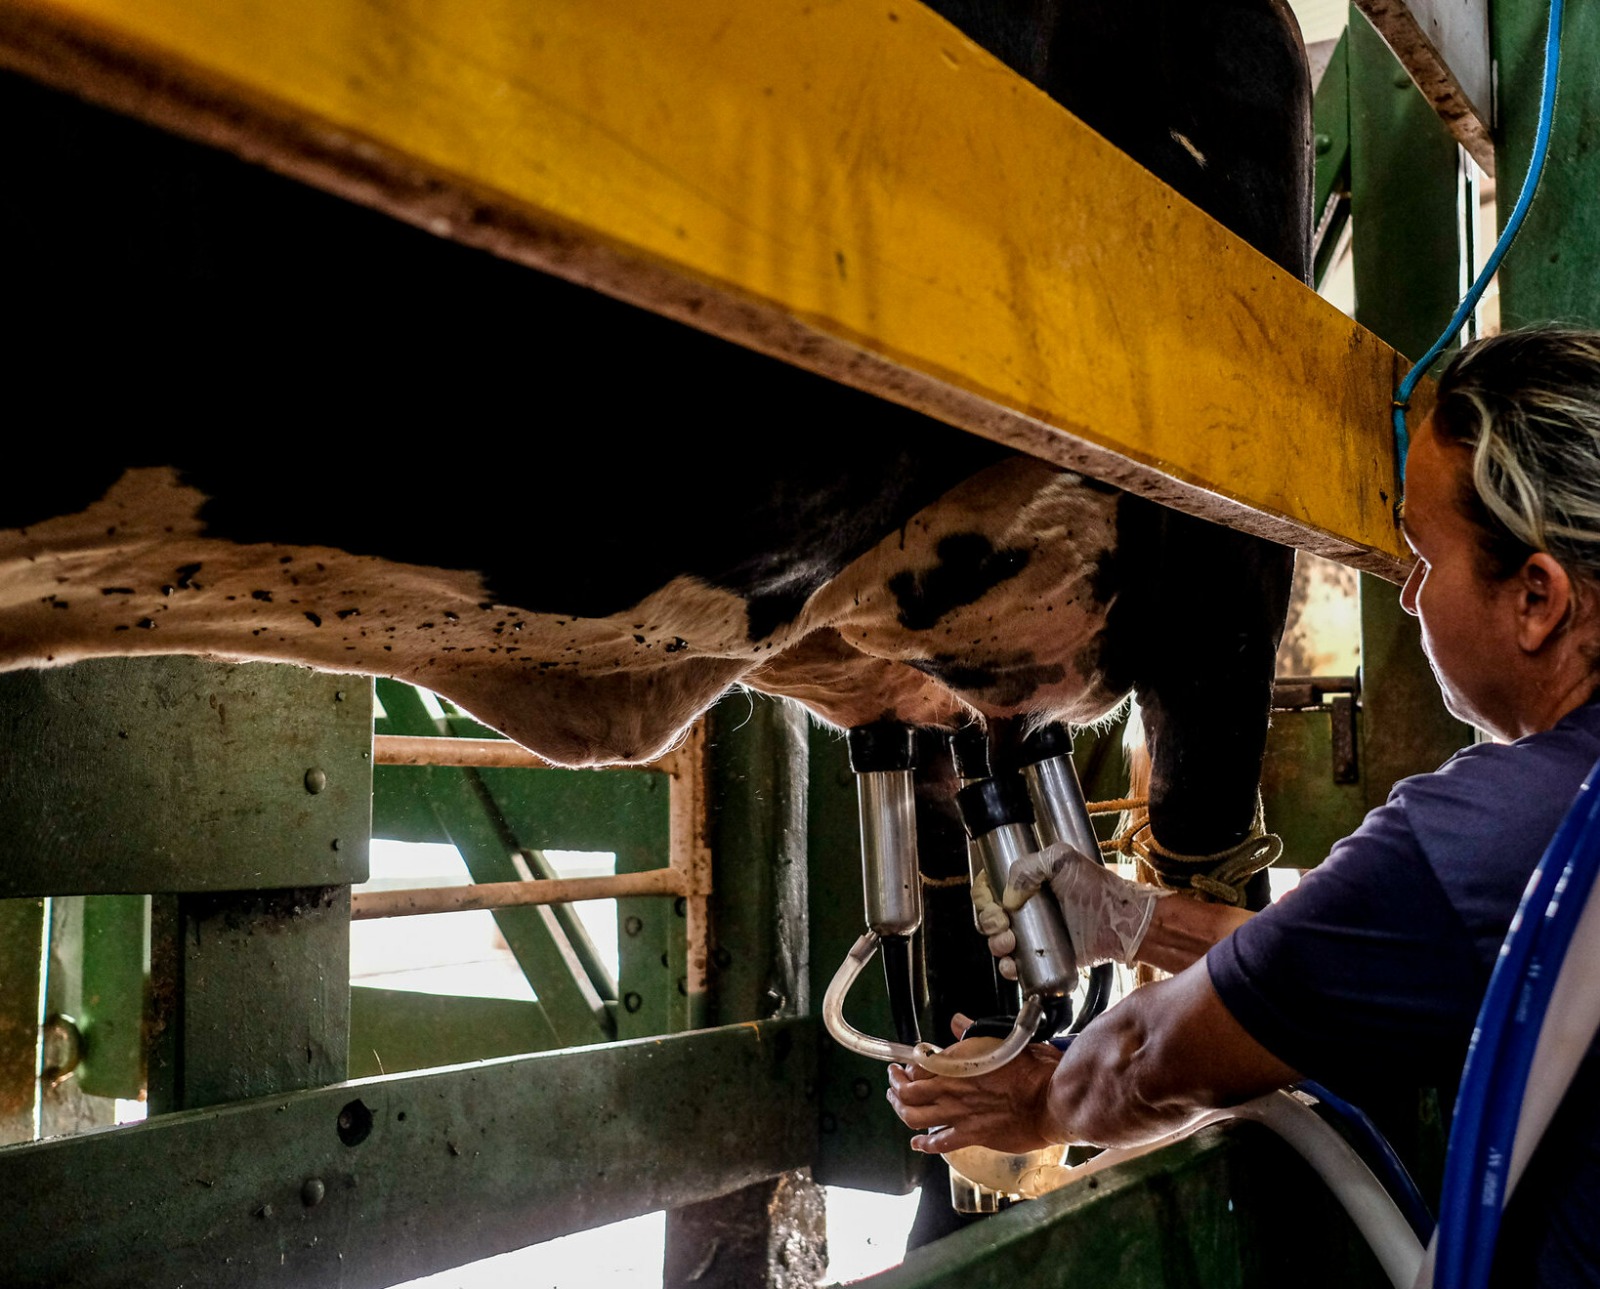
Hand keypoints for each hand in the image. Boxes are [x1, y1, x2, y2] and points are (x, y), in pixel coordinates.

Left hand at [886, 1014, 1066, 1154]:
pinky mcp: (971, 1134)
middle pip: (908, 1092)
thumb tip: (957, 1020)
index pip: (917, 1065)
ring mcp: (958, 1113)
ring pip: (914, 1116)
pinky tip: (918, 1142)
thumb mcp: (1000, 1039)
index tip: (907, 1064)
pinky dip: (925, 1143)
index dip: (908, 1066)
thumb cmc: (1029, 1068)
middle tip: (894, 1082)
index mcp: (956, 1062)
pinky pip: (939, 1142)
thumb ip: (973, 1032)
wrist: (1048, 1100)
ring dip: (901, 1111)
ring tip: (898, 1105)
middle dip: (896, 1086)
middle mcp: (951, 1088)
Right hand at [974, 841, 1167, 975]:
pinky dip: (1008, 968)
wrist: (1119, 921)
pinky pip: (1014, 965)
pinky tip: (1013, 965)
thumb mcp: (1062, 860)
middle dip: (988, 923)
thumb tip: (1009, 897)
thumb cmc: (1095, 887)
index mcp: (1023, 882)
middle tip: (1003, 926)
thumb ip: (1029, 866)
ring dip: (995, 945)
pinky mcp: (1040, 956)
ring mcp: (1030, 933)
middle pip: (987, 917)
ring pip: (996, 942)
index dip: (983, 898)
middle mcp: (1022, 907)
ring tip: (1010, 944)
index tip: (994, 904)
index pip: (987, 888)